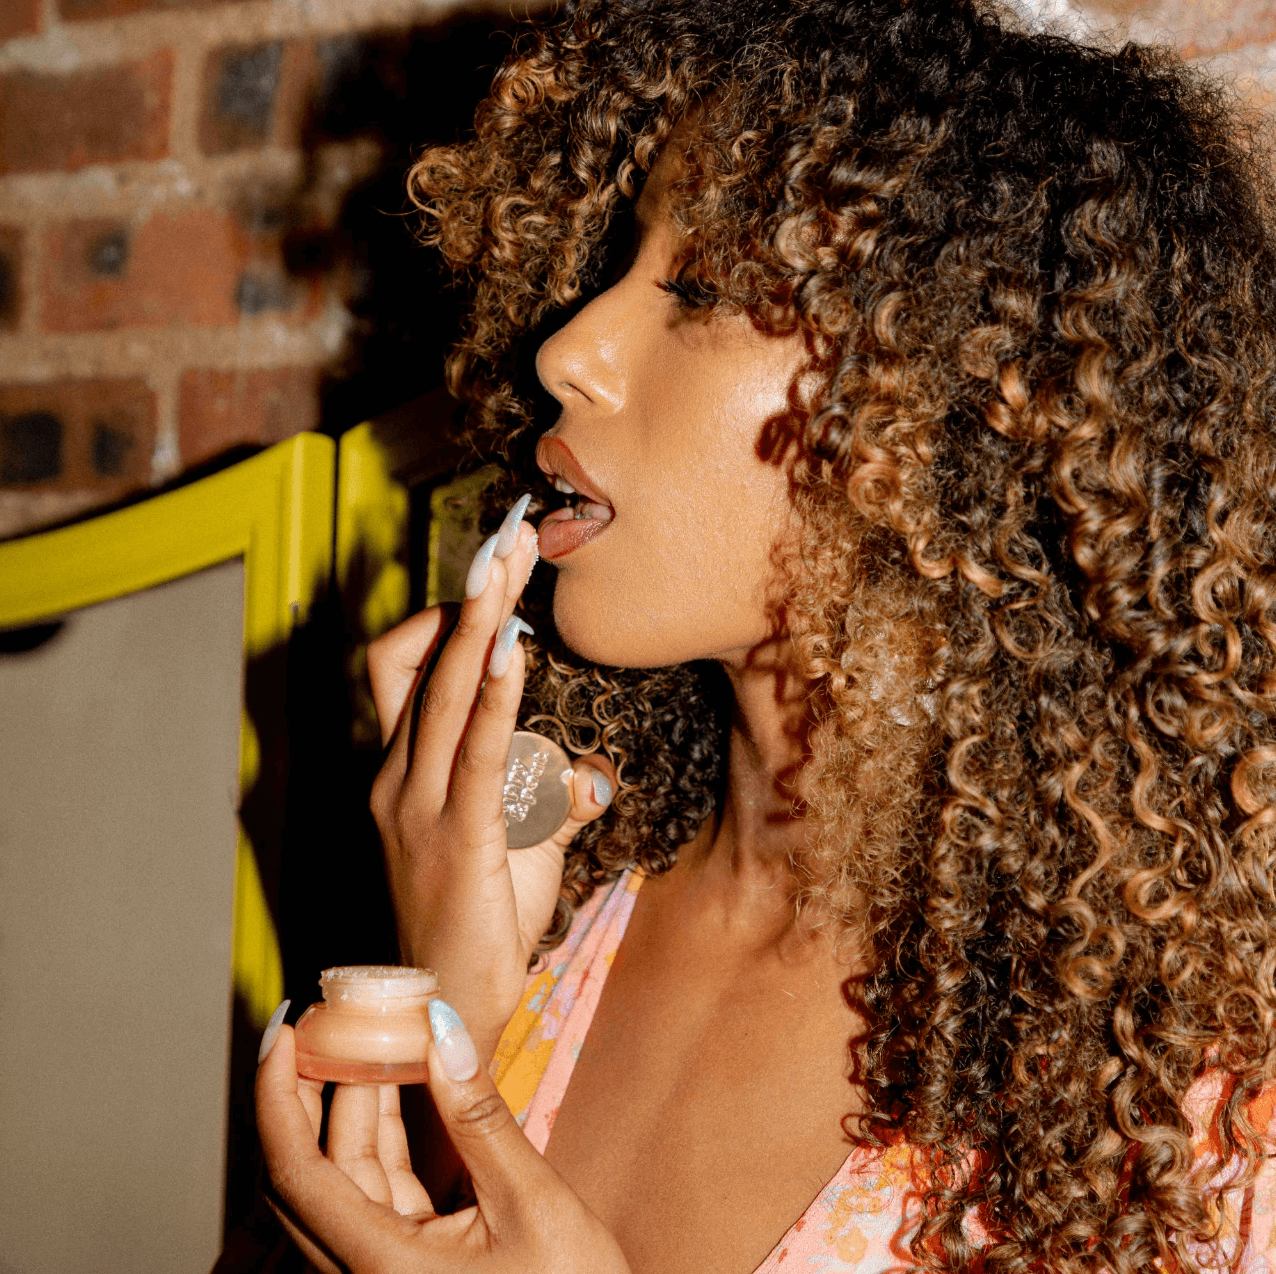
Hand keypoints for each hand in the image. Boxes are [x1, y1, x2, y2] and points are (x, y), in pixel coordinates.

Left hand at [256, 1000, 632, 1273]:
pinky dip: (382, 1138)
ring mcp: (383, 1271)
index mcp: (381, 1268)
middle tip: (325, 1024)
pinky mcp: (408, 1265)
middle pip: (306, 1176)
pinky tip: (398, 1087)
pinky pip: (376, 1193)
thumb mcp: (530, 1201)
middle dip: (310, 1092)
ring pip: (341, 1182)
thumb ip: (480, 1118)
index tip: (284, 1033)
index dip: (277, 1098)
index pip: (296, 1174)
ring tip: (372, 1039)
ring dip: (352, 1109)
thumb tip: (442, 1031)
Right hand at [367, 498, 616, 1060]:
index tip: (497, 584)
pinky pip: (475, 751)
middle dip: (470, 595)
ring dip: (479, 622)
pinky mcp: (455, 836)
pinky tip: (520, 652)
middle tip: (508, 537)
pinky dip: (497, 694)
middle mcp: (398, 776)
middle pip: (422, 660)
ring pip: (443, 691)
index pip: (405, 668)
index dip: (444, 618)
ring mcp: (416, 805)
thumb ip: (542, 802)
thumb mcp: (514, 849)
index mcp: (403, 771)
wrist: (445, 1012)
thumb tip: (588, 775)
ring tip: (509, 567)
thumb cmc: (480, 923)